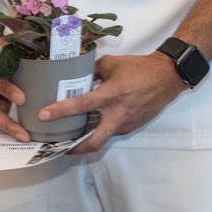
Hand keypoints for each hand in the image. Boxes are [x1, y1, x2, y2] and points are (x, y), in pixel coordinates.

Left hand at [45, 50, 183, 155]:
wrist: (168, 77)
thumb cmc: (140, 68)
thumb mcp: (112, 63)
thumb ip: (93, 70)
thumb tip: (77, 75)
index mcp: (112, 94)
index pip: (82, 105)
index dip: (61, 111)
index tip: (44, 115)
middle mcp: (119, 113)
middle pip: (94, 141)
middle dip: (75, 148)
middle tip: (60, 147)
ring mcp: (127, 123)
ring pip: (103, 137)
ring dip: (87, 139)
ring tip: (73, 135)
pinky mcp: (133, 126)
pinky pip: (112, 131)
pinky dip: (101, 130)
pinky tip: (94, 124)